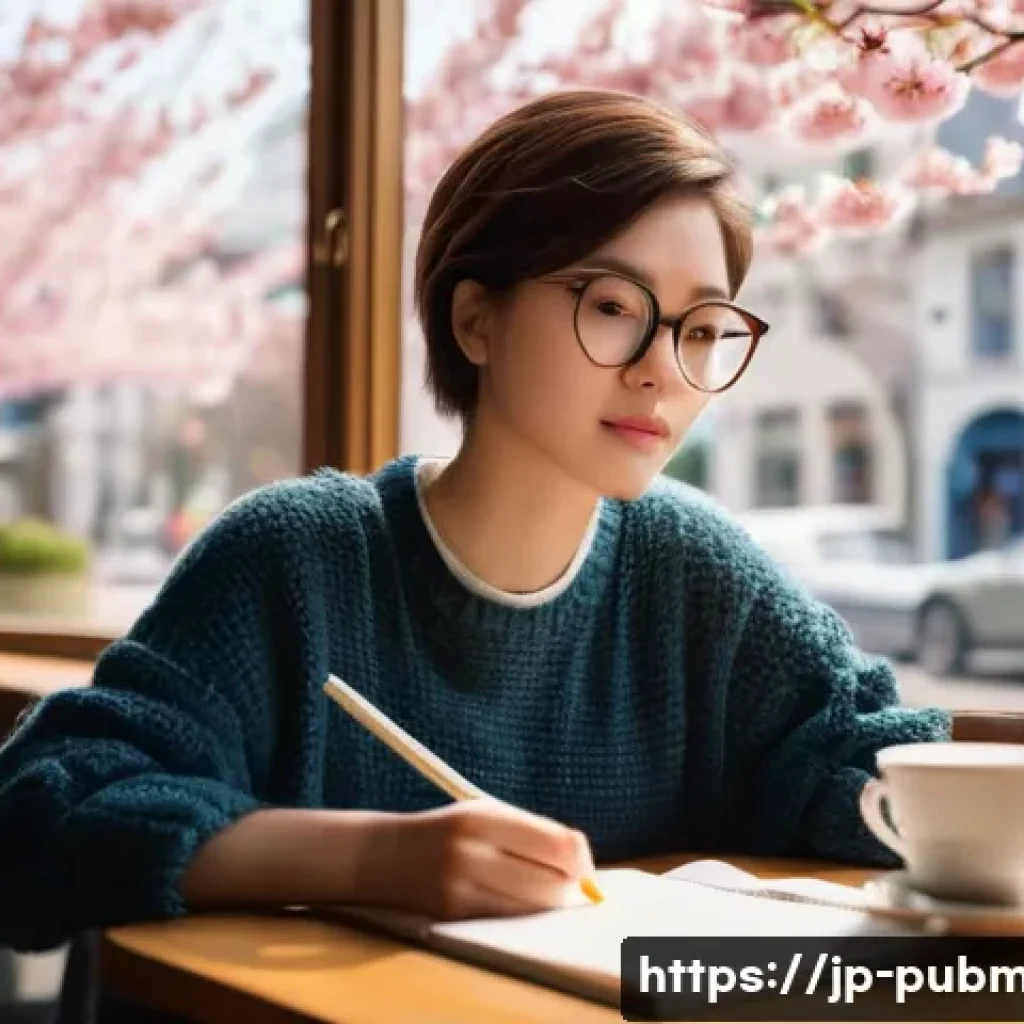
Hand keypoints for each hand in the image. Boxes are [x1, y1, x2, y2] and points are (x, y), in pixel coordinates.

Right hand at [376, 800, 596, 920]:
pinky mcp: (453, 918)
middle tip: (570, 886)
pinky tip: (517, 903)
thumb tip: (584, 866)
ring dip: (548, 905)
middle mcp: (470, 853)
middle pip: (551, 883)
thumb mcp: (486, 814)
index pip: (556, 844)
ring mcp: (459, 889)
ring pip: (533, 909)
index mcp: (483, 818)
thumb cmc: (448, 832)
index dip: (581, 860)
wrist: (383, 856)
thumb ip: (533, 833)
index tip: (585, 868)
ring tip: (542, 891)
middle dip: (570, 888)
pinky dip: (523, 916)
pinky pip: (507, 921)